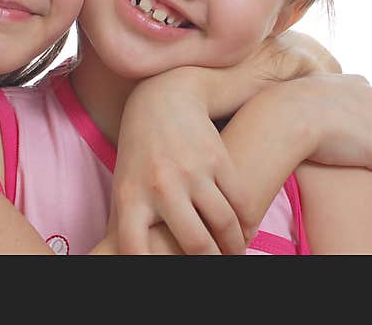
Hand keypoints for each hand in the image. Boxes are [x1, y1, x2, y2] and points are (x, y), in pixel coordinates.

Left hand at [111, 75, 255, 254]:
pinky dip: (246, 222)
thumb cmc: (140, 152)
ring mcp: (192, 171)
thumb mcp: (125, 184)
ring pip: (225, 226)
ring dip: (235, 247)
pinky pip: (241, 203)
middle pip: (195, 245)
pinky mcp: (217, 158)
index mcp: (131, 197)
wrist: (163, 99)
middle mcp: (161, 185)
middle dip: (210, 262)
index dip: (149, 268)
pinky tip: (242, 229)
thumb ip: (129, 223)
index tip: (166, 272)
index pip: (135, 249)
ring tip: (234, 252)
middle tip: (215, 264)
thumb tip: (134, 259)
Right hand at [269, 72, 371, 186]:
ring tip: (361, 175)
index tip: (346, 138)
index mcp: (358, 83)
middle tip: (352, 159)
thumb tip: (308, 102)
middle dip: (370, 142)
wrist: (287, 118)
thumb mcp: (305, 88)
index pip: (370, 107)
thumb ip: (318, 94)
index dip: (358, 125)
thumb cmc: (286, 105)